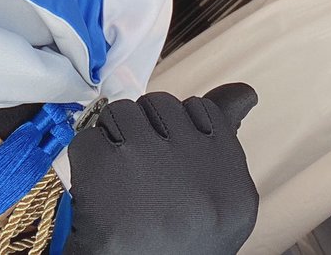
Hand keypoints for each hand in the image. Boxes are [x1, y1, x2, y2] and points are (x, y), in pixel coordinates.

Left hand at [62, 83, 258, 254]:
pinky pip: (89, 134)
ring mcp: (150, 164)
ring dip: (115, 142)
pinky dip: (86, 159)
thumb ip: (225, 139)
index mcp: (234, 186)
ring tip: (119, 184)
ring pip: (123, 111)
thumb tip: (244, 91)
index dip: (179, 133)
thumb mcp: (217, 204)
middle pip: (162, 105)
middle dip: (147, 132)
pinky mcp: (105, 166)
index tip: (171, 167)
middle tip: (143, 180)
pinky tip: (98, 191)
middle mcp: (197, 171)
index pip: (204, 112)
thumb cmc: (173, 243)